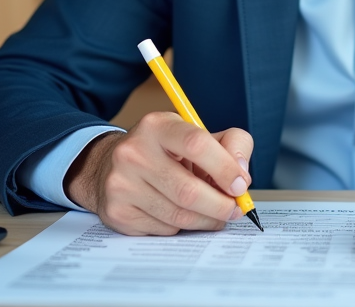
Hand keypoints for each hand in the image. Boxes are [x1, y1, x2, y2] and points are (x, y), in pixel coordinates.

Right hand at [64, 111, 252, 235]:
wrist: (113, 165)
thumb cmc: (167, 151)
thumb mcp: (198, 134)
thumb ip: (232, 144)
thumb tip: (241, 175)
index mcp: (157, 126)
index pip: (196, 144)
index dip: (225, 168)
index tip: (240, 185)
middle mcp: (133, 152)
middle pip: (188, 190)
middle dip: (220, 205)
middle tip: (235, 209)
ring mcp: (121, 184)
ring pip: (178, 216)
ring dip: (205, 220)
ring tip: (215, 215)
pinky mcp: (117, 212)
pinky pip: (163, 229)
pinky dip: (182, 227)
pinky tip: (183, 214)